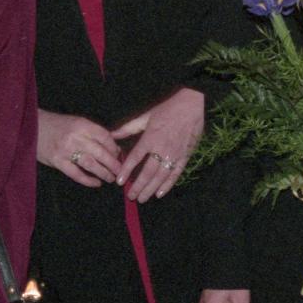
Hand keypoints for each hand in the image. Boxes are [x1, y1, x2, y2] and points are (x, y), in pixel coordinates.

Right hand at [37, 110, 121, 186]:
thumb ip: (93, 133)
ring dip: (103, 173)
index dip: (114, 148)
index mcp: (82, 124)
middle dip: (113, 164)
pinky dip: (87, 180)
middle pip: (100, 152)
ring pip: (90, 164)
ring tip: (110, 178)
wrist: (33, 127)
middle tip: (120, 171)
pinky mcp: (57, 162)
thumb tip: (113, 147)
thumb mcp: (77, 123)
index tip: (119, 155)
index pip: (105, 137)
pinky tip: (96, 183)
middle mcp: (75, 137)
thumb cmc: (58, 125)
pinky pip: (76, 174)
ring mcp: (66, 150)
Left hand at [114, 87, 204, 201]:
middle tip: (131, 196)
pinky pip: (176, 174)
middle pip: (148, 172)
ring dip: (151, 188)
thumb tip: (112, 134)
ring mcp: (174, 153)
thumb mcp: (146, 116)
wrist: (191, 105)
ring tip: (142, 198)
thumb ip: (128, 127)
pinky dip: (168, 185)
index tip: (119, 182)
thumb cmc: (167, 109)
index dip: (126, 171)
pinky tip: (160, 193)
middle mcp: (161, 148)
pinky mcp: (185, 156)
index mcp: (150, 138)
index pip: (135, 158)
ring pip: (161, 176)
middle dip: (138, 186)